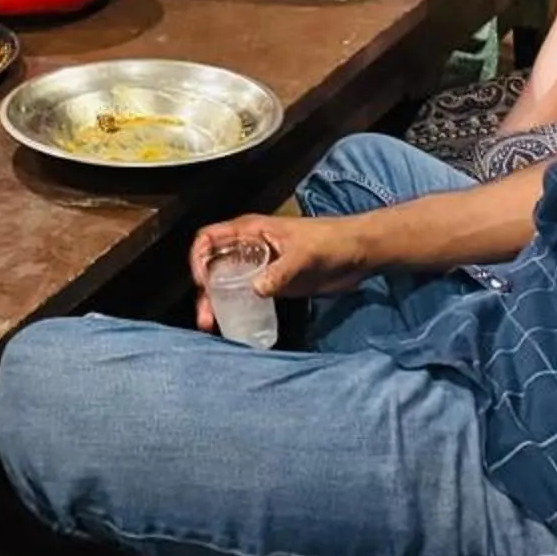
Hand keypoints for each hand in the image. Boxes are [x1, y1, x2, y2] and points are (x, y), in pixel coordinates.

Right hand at [187, 214, 375, 326]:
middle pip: (214, 265)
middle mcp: (249, 248)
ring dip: (216, 302)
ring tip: (212, 324)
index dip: (198, 257)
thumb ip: (280, 272)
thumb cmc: (330, 242)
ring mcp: (260, 267)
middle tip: (205, 315)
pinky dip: (235, 308)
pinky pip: (245, 296)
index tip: (201, 281)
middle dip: (204, 289)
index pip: (210, 238)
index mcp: (251, 231)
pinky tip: (233, 324)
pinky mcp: (272, 284)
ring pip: (226, 283)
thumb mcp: (304, 255)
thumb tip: (255, 289)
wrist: (358, 254)